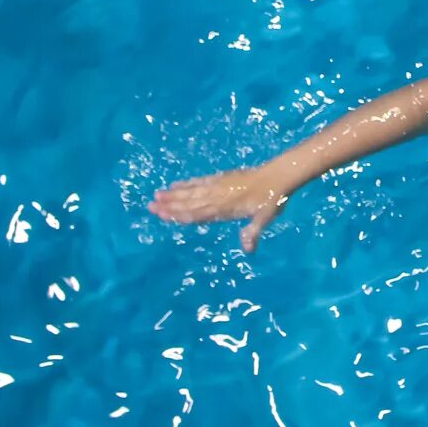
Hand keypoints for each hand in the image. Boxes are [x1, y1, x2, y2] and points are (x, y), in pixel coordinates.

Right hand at [149, 167, 288, 253]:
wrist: (277, 175)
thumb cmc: (272, 200)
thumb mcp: (264, 218)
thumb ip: (252, 232)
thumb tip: (247, 250)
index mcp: (225, 208)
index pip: (197, 214)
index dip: (179, 215)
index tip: (161, 215)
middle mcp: (217, 196)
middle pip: (189, 202)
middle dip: (169, 205)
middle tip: (150, 206)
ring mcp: (218, 185)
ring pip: (191, 191)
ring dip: (173, 194)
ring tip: (156, 195)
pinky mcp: (221, 178)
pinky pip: (199, 181)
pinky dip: (186, 183)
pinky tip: (176, 184)